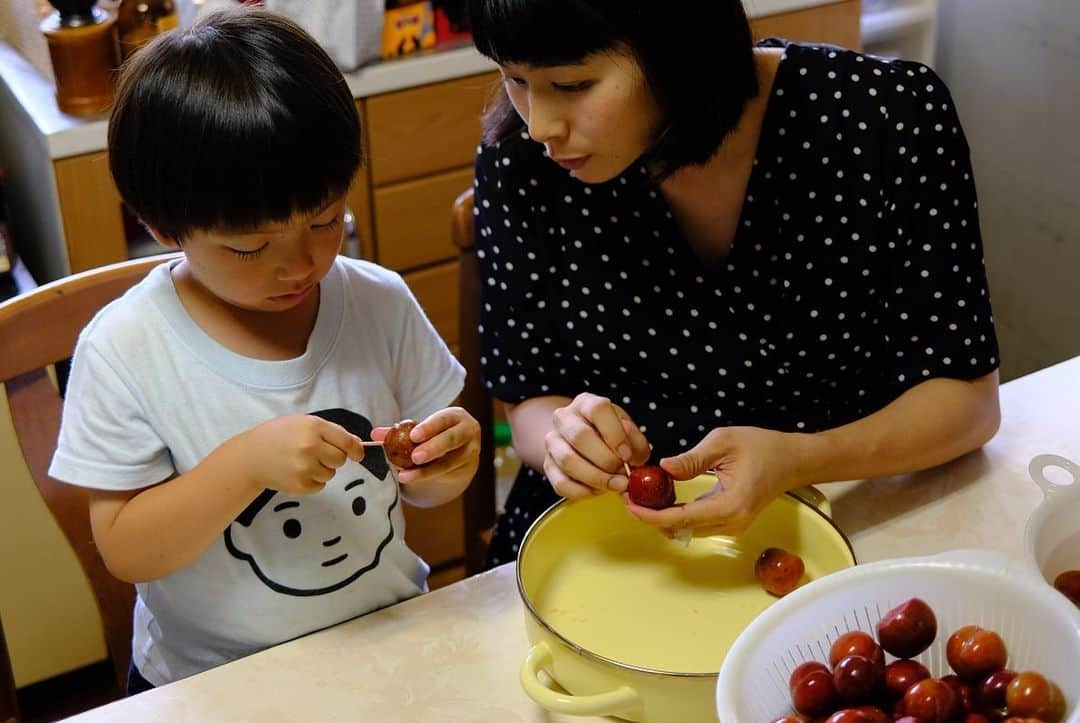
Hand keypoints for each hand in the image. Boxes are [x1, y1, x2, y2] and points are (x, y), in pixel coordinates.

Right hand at [236, 414, 365, 495]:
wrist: (251, 456)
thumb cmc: (278, 436)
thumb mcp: (303, 423)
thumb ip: (331, 431)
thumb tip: (357, 444)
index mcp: (313, 427)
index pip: (346, 441)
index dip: (355, 449)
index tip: (358, 454)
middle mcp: (310, 447)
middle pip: (340, 459)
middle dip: (333, 458)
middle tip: (317, 454)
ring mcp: (305, 467)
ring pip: (331, 473)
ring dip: (322, 469)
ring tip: (303, 462)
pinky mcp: (300, 485)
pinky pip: (319, 485)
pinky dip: (313, 481)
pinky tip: (297, 472)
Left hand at [372, 407, 480, 484]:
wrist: (459, 452)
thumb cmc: (436, 434)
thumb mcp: (422, 430)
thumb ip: (399, 431)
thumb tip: (374, 434)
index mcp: (456, 416)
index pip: (443, 419)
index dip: (429, 427)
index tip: (413, 436)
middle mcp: (468, 431)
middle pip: (452, 439)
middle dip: (433, 448)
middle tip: (414, 457)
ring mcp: (471, 451)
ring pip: (448, 462)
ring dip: (425, 470)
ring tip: (404, 475)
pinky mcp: (467, 468)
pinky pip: (445, 474)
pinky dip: (426, 476)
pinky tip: (410, 478)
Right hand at [543, 393, 651, 498]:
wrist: (585, 443)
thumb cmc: (611, 436)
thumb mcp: (629, 432)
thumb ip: (635, 440)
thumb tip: (628, 448)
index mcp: (586, 403)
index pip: (597, 409)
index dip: (614, 434)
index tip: (627, 454)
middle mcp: (564, 418)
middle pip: (579, 436)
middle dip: (606, 461)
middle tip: (622, 474)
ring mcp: (553, 441)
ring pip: (568, 461)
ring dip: (596, 478)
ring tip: (614, 484)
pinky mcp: (547, 465)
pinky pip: (561, 483)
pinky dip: (583, 492)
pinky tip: (597, 490)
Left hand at [626, 426, 803, 536]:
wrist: (792, 460)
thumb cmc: (762, 447)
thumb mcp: (723, 443)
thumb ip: (691, 459)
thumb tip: (663, 468)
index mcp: (729, 505)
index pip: (681, 518)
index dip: (651, 515)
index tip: (629, 505)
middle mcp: (730, 522)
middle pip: (680, 529)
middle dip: (651, 517)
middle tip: (629, 497)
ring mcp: (731, 525)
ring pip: (687, 530)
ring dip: (662, 518)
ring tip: (641, 497)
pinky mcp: (730, 522)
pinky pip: (696, 524)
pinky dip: (676, 515)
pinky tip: (662, 499)